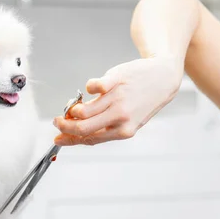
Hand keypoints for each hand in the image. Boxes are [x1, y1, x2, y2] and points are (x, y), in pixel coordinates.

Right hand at [53, 56, 183, 145]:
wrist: (162, 79)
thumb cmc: (140, 102)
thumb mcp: (127, 121)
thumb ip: (103, 127)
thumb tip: (73, 133)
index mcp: (123, 131)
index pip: (89, 138)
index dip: (69, 139)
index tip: (57, 138)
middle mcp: (120, 117)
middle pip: (82, 127)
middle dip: (64, 126)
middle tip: (57, 120)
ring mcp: (118, 98)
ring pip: (84, 110)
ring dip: (73, 109)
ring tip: (74, 105)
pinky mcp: (115, 80)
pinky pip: (93, 86)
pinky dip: (88, 88)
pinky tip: (91, 89)